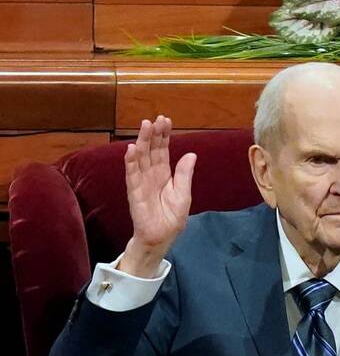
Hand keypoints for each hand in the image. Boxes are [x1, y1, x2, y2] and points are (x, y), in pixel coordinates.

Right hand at [119, 116, 195, 277]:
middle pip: (151, 150)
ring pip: (141, 158)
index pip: (163, 150)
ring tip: (144, 126)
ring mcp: (142, 182)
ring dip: (141, 142)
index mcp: (164, 174)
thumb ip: (184, 174)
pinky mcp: (135, 192)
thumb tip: (191, 154)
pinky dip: (131, 162)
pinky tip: (131, 149)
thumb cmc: (171, 217)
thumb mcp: (184, 194)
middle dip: (153, 134)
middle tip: (155, 118)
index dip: (164, 136)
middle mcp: (151, 174)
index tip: (165, 120)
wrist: (161, 237)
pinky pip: (132, 175)